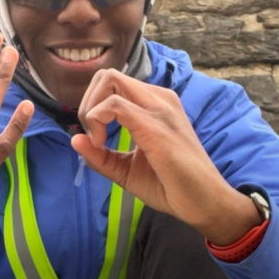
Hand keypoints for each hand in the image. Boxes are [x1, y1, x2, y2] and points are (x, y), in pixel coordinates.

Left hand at [73, 70, 260, 245]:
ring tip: (99, 142)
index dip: (93, 108)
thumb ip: (101, 156)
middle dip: (87, 103)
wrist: (204, 203)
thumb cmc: (172, 186)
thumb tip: (74, 140)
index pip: (113, 84)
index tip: (96, 140)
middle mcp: (159, 99)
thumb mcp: (127, 170)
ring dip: (91, 110)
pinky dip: (97, 120)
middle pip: (107, 75)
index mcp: (155, 105)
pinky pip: (114, 104)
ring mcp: (159, 109)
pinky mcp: (155, 126)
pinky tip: (102, 144)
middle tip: (93, 136)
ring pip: (109, 80)